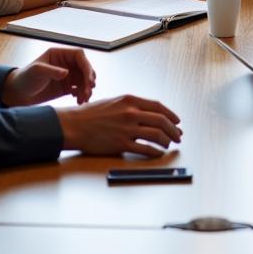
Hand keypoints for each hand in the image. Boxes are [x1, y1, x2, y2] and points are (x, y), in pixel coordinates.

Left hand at [1, 47, 96, 106]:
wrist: (18, 94)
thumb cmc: (25, 78)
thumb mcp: (37, 71)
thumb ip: (52, 71)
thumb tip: (67, 73)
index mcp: (59, 54)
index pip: (79, 55)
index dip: (87, 65)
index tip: (89, 79)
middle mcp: (65, 63)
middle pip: (85, 67)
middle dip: (89, 79)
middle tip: (88, 91)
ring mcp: (67, 75)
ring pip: (84, 80)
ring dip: (87, 89)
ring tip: (84, 99)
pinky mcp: (66, 87)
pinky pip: (80, 89)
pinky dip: (82, 95)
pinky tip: (79, 102)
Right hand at [56, 95, 182, 157]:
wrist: (74, 125)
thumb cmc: (91, 114)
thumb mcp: (114, 102)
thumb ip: (132, 106)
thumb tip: (149, 115)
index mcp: (130, 100)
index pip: (158, 106)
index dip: (171, 115)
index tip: (177, 121)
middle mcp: (131, 113)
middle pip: (161, 121)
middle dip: (174, 130)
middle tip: (178, 135)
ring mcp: (127, 129)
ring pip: (157, 135)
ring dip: (167, 141)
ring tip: (168, 144)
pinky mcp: (121, 144)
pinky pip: (146, 149)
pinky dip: (156, 152)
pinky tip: (158, 153)